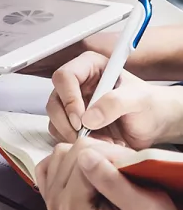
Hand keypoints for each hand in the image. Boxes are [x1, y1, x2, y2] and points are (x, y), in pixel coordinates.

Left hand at [36, 139, 182, 209]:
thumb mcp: (141, 205)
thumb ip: (111, 182)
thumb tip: (85, 156)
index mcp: (72, 207)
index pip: (84, 157)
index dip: (110, 155)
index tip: (127, 167)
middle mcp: (55, 202)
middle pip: (70, 152)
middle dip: (99, 154)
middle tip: (120, 170)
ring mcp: (50, 195)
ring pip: (63, 150)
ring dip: (88, 153)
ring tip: (108, 171)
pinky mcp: (51, 187)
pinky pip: (54, 158)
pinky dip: (72, 157)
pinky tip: (89, 169)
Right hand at [47, 51, 182, 148]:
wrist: (154, 125)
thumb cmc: (150, 106)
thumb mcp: (139, 100)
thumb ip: (114, 103)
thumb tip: (88, 118)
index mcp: (90, 67)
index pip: (64, 77)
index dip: (69, 98)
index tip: (81, 119)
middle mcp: (77, 84)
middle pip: (54, 100)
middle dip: (67, 121)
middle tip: (85, 134)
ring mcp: (72, 103)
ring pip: (54, 118)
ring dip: (72, 134)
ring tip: (101, 140)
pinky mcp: (71, 122)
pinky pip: (60, 132)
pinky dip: (75, 142)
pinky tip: (97, 143)